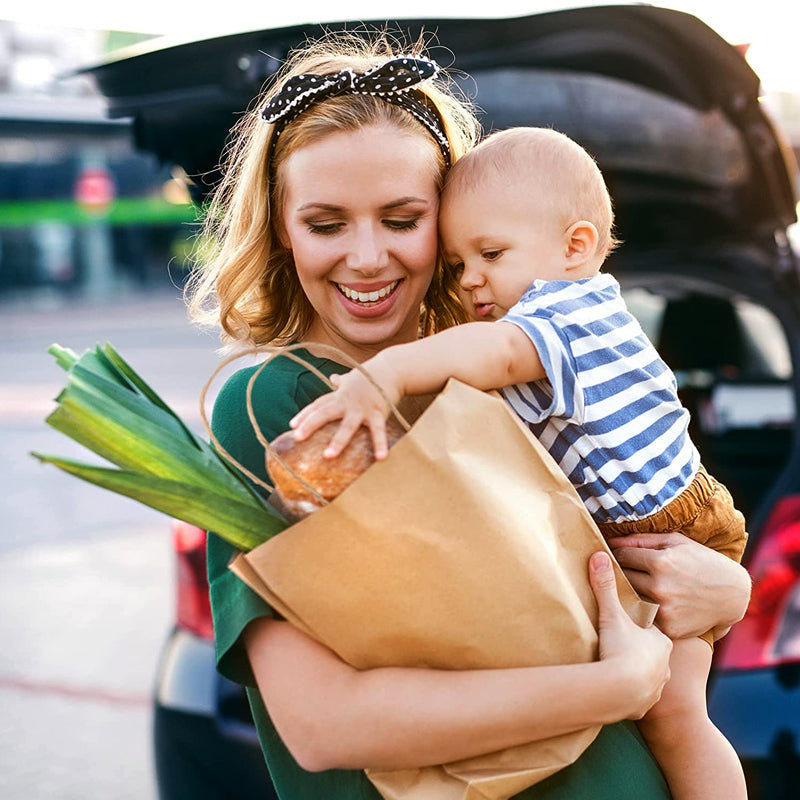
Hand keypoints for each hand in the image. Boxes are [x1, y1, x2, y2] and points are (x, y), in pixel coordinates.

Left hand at [290, 368, 399, 459]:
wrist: (393, 368)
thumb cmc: (371, 376)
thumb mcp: (353, 377)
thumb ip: (341, 381)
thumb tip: (333, 377)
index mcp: (340, 395)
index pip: (318, 405)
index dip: (304, 415)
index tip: (291, 426)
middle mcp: (347, 401)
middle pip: (325, 412)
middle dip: (311, 424)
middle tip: (298, 437)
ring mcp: (362, 408)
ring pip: (348, 425)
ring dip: (338, 440)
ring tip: (328, 456)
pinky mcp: (378, 413)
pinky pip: (378, 431)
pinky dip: (380, 444)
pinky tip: (380, 458)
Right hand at [589, 551, 672, 719]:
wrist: (621, 692)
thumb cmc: (621, 650)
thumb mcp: (611, 614)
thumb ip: (606, 586)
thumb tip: (599, 555)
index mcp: (661, 640)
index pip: (651, 629)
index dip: (639, 626)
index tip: (627, 625)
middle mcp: (665, 663)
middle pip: (652, 653)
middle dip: (640, 650)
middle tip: (622, 645)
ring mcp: (657, 686)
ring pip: (650, 676)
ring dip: (638, 673)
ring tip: (621, 669)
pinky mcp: (645, 706)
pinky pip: (641, 697)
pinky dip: (633, 693)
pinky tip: (621, 689)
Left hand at [607, 532, 751, 639]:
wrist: (733, 595)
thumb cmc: (702, 561)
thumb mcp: (676, 542)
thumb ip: (641, 540)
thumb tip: (611, 542)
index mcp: (661, 562)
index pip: (621, 556)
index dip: (617, 555)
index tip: (617, 555)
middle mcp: (660, 587)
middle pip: (622, 578)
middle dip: (621, 572)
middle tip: (622, 570)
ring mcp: (664, 610)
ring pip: (629, 598)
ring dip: (629, 592)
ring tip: (637, 586)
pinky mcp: (669, 628)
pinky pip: (645, 616)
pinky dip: (644, 610)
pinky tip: (651, 603)